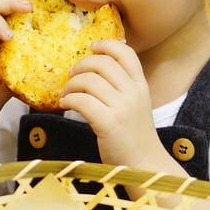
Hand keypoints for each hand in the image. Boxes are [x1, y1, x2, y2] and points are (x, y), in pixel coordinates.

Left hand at [59, 39, 166, 167]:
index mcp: (141, 85)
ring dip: (71, 85)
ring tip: (67, 94)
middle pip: (102, 63)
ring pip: (88, 81)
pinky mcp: (108, 123)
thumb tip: (96, 66)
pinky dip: (69, 99)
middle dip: (81, 65)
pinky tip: (66, 103)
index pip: (126, 53)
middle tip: (72, 75)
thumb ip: (123, 85)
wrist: (144, 165)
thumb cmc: (134, 135)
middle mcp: (133, 93)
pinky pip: (82, 100)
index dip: (107, 45)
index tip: (92, 46)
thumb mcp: (136, 104)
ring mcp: (122, 108)